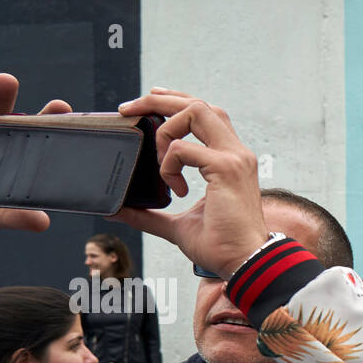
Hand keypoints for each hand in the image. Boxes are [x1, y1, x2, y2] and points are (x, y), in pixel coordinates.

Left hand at [112, 88, 267, 276]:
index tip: (148, 105)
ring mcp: (233, 158)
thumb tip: (118, 210)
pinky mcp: (226, 168)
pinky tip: (174, 187)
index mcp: (230, 160)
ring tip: (158, 159)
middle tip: (129, 109)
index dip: (175, 103)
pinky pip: (184, 148)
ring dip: (165, 128)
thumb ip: (151, 215)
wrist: (244, 263)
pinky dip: (168, 163)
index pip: (205, 114)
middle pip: (198, 103)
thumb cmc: (220, 246)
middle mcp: (236, 153)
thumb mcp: (177, 225)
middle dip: (160, 99)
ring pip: (195, 110)